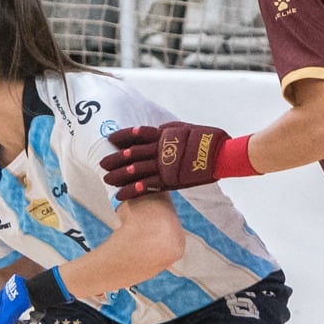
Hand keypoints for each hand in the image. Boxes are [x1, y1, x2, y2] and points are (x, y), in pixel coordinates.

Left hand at [100, 121, 233, 200]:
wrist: (222, 155)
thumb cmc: (209, 140)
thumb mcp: (187, 129)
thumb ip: (171, 131)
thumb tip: (160, 131)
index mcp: (165, 134)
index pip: (139, 134)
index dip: (124, 136)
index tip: (111, 138)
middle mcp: (161, 149)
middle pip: (133, 153)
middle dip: (116, 158)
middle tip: (102, 162)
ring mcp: (164, 165)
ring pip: (136, 170)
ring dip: (119, 175)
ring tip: (106, 179)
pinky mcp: (169, 181)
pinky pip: (146, 186)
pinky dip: (132, 190)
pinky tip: (119, 194)